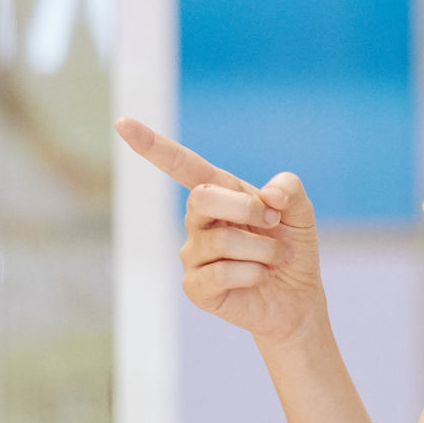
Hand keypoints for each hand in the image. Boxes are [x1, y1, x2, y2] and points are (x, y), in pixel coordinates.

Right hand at [121, 120, 323, 342]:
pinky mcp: (195, 287)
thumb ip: (289, 189)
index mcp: (218, 193)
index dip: (152, 145)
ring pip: (222, 239)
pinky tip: (259, 277)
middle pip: (203, 197)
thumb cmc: (291, 249)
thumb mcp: (300, 212)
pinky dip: (252, 273)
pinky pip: (220, 272)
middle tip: (274, 222)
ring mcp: (193, 254)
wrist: (297, 298)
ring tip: (275, 259)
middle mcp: (198, 220)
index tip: (123, 124)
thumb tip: (268, 196)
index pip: (180, 165)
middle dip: (247, 208)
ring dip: (263, 249)